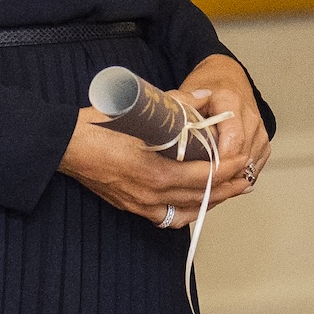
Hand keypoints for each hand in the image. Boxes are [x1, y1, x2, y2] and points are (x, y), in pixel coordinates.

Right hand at [62, 63, 263, 227]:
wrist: (66, 146)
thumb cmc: (99, 126)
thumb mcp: (139, 109)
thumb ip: (177, 103)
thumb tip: (205, 97)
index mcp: (157, 172)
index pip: (207, 175)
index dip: (230, 169)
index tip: (244, 160)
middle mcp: (152, 194)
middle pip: (202, 196)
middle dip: (228, 187)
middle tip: (246, 178)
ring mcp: (141, 205)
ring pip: (188, 210)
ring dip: (212, 202)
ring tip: (229, 192)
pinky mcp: (133, 208)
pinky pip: (169, 217)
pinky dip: (188, 211)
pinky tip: (198, 204)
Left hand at [182, 56, 269, 191]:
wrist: (226, 80)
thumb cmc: (206, 90)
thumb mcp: (185, 96)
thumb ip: (180, 112)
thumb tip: (172, 134)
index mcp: (230, 102)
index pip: (232, 142)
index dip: (217, 163)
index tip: (200, 174)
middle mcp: (250, 116)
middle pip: (240, 158)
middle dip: (220, 175)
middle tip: (197, 184)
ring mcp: (259, 131)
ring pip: (247, 167)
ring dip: (228, 179)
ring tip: (205, 182)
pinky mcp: (263, 143)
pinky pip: (253, 169)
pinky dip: (236, 177)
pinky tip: (220, 178)